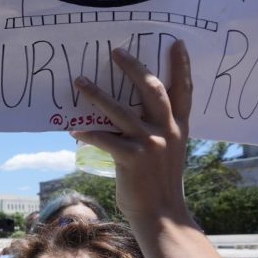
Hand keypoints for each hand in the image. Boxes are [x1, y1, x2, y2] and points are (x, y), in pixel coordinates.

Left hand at [71, 41, 190, 223]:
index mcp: (179, 128)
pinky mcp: (132, 159)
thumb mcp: (168, 152)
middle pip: (152, 90)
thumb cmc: (159, 183)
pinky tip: (73, 130)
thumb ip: (159, 131)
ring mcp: (151, 144)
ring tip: (79, 81)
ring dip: (96, 94)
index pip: (184, 91)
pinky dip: (87, 133)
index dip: (181, 66)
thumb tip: (133, 112)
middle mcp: (167, 131)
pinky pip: (105, 140)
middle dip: (133, 67)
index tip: (176, 43)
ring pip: (120, 111)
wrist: (162, 214)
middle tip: (116, 51)